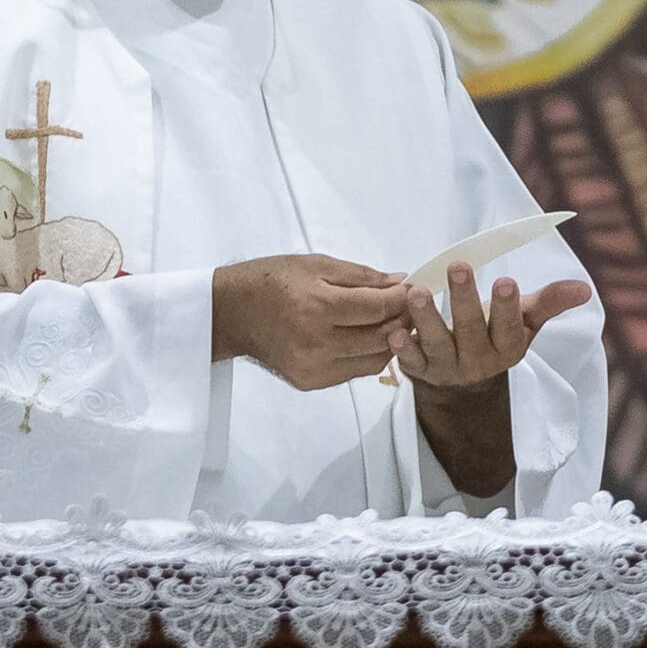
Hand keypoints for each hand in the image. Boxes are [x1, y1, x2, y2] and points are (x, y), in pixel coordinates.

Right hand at [211, 255, 405, 389]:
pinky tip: (366, 336)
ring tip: (390, 320)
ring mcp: (314, 368)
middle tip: (410, 304)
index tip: (415, 287)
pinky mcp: (310, 382)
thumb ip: (362, 276)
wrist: (231, 313)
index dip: (404, 298)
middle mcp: (317, 344)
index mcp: (318, 308)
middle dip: (403, 319)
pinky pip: (356, 370)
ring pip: (375, 359)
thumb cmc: (272, 281)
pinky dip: (369, 354)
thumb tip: (401, 282)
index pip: (379, 308)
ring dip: (391, 340)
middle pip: (382, 337)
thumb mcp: (317, 265)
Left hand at [389, 264, 592, 388]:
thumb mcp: (525, 322)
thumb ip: (549, 302)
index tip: (504, 282)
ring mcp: (448, 368)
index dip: (507, 306)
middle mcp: (479, 360)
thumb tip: (584, 288)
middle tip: (458, 267)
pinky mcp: (420, 371)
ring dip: (426, 318)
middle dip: (464, 299)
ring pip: (436, 343)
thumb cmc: (496, 337)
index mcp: (508, 346)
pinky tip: (394, 332)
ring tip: (417, 292)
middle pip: (470, 329)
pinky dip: (402, 349)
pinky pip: (410, 362)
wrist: (465, 385)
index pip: (510, 326)